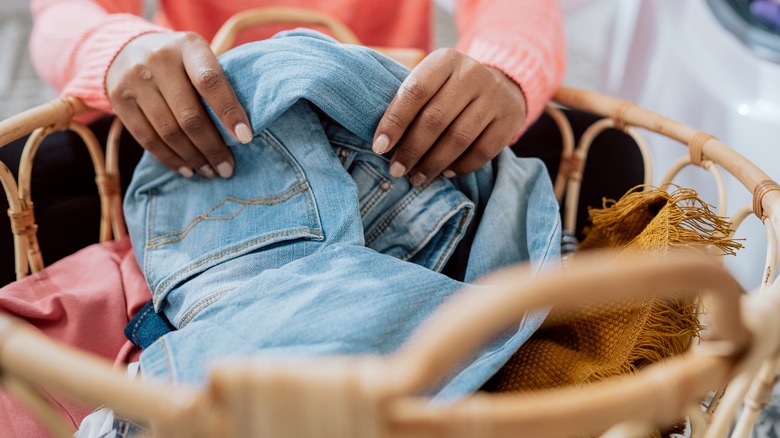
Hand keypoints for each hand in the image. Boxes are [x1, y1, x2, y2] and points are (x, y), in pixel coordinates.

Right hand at [106, 32, 252, 178]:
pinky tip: (187, 169)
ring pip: (169, 132)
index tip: (245, 138)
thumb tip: (241, 132)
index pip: (210, 81)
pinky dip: (170, 159)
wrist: (126, 49)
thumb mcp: (199, 58)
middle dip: (212, 147)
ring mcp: (134, 80)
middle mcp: (158, 60)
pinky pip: (147, 139)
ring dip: (193, 158)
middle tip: (227, 168)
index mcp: (188, 46)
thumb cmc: (179, 61)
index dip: (229, 112)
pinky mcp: (118, 100)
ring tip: (210, 171)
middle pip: (189, 115)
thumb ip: (217, 85)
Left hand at [372, 48, 525, 184]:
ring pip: (459, 138)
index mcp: (445, 60)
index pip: (415, 90)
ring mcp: (494, 96)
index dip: (394, 121)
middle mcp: (472, 73)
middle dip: (411, 149)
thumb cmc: (451, 90)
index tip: (379, 147)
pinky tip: (444, 173)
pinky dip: (460, 167)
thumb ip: (410, 101)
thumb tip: (381, 142)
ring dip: (433, 163)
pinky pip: (482, 151)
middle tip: (396, 170)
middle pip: (435, 118)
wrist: (502, 85)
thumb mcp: (432, 81)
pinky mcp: (510, 118)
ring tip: (416, 177)